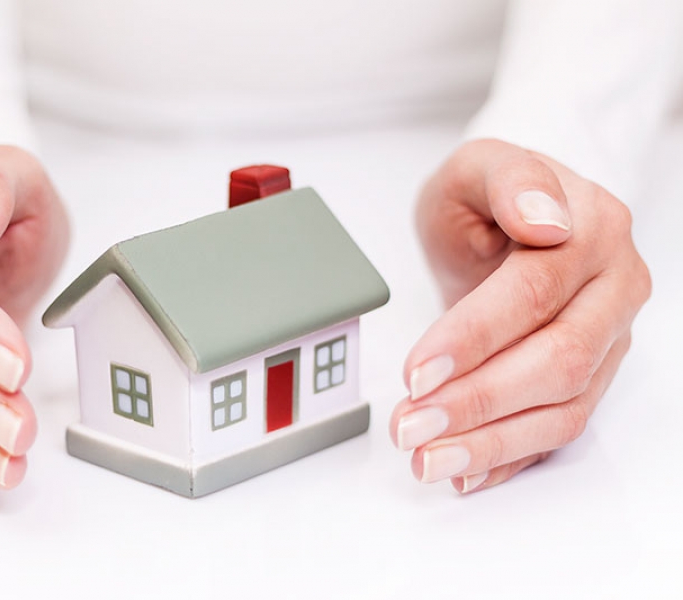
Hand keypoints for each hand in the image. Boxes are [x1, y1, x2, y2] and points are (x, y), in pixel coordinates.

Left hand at [390, 139, 649, 492]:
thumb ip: (511, 179)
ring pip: (565, 407)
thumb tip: (545, 220)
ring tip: (426, 459)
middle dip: (478, 401)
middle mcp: (616, 289)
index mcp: (595, 229)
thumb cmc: (489, 198)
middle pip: (557, 361)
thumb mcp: (479, 167)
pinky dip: (512, 457)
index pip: (534, 294)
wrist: (512, 224)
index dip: (473, 338)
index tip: (416, 371)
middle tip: (410, 424)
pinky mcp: (594, 376)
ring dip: (491, 442)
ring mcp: (611, 339)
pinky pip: (562, 429)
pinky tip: (464, 472)